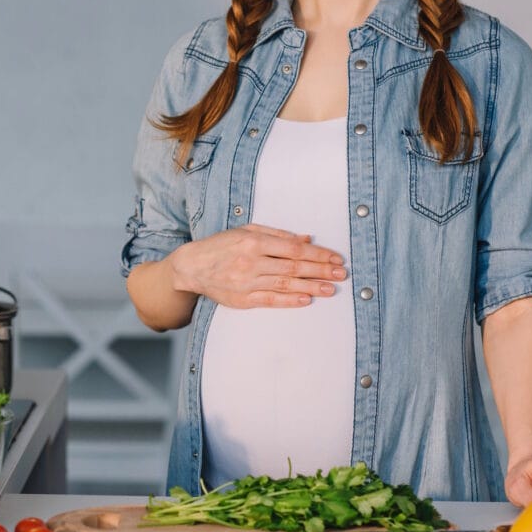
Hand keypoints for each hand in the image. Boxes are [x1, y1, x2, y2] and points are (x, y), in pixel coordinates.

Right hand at [169, 224, 346, 308]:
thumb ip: (277, 234)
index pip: (293, 248)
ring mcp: (247, 282)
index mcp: (253, 242)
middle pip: (293, 267)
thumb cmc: (220, 246)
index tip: (335, 257)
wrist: (191, 267)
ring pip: (286, 284)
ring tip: (331, 289)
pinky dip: (290, 301)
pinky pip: (271, 300)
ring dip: (311, 287)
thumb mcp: (246, 231)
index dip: (317, 253)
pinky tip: (307, 299)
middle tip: (341, 273)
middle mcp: (251, 262)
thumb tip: (306, 238)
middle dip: (320, 270)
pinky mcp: (242, 300)